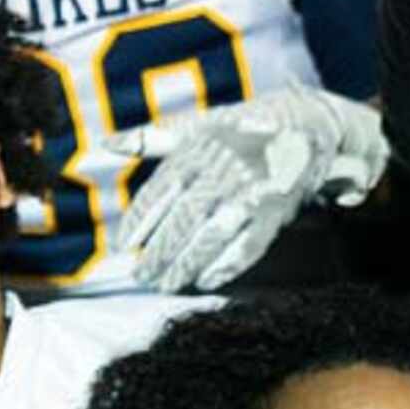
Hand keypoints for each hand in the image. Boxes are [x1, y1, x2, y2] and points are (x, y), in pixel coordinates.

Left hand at [107, 87, 388, 292]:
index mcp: (197, 153)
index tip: (122, 246)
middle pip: (183, 220)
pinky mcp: (276, 211)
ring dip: (188, 263)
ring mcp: (251, 192)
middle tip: (141, 276)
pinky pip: (250, 242)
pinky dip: (228, 264)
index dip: (139, 222)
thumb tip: (108, 143)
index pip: (160, 192)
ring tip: (167, 284)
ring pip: (213, 235)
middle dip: (160, 252)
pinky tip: (207, 281)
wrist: (302, 124)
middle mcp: (222, 173)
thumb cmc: (236, 129)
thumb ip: (150, 139)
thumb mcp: (195, 126)